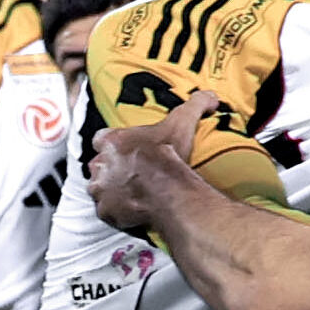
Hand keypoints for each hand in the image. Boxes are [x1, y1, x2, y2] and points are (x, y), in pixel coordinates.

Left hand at [87, 94, 210, 232]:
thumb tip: (210, 97)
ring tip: (131, 193)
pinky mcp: (106, 210)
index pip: (101, 138)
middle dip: (112, 169)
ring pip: (100, 189)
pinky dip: (116, 212)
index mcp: (112, 141)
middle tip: (132, 174)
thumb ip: (195, 104)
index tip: (126, 149)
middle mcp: (101, 164)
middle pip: (100, 165)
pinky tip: (131, 210)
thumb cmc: (169, 157)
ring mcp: (101, 189)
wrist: (167, 190)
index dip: (113, 144)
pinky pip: (106, 211)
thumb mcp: (182, 122)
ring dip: (111, 191)